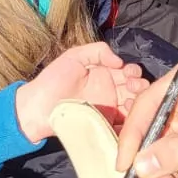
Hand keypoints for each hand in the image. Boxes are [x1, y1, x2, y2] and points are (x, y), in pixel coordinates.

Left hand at [13, 42, 145, 141]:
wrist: (37, 108)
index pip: (128, 72)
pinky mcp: (104, 126)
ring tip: (133, 102)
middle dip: (140, 87)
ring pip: (132, 108)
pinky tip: (130, 119)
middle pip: (135, 90)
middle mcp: (110, 92)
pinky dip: (130, 124)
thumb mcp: (74, 57)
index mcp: (105, 75)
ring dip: (138, 104)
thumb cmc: (53, 80)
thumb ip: (97, 51)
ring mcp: (109, 110)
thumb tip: (119, 61)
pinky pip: (122, 126)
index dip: (134, 72)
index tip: (132, 73)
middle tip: (135, 87)